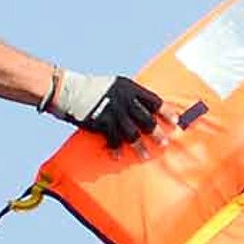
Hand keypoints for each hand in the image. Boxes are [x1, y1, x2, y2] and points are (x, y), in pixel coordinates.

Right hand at [46, 70, 167, 144]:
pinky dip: (116, 149)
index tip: (176, 121)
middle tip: (165, 143)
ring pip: (133, 133)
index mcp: (130, 88)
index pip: (154, 100)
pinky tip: (118, 157)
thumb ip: (128, 96)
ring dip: (140, 146)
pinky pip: (113, 139)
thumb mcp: (113, 86)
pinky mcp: (102, 121)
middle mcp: (125, 99)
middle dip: (157, 132)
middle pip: (147, 119)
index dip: (166, 112)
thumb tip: (143, 110)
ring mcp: (114, 110)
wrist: (68, 90)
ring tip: (146, 156)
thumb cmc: (90, 89)